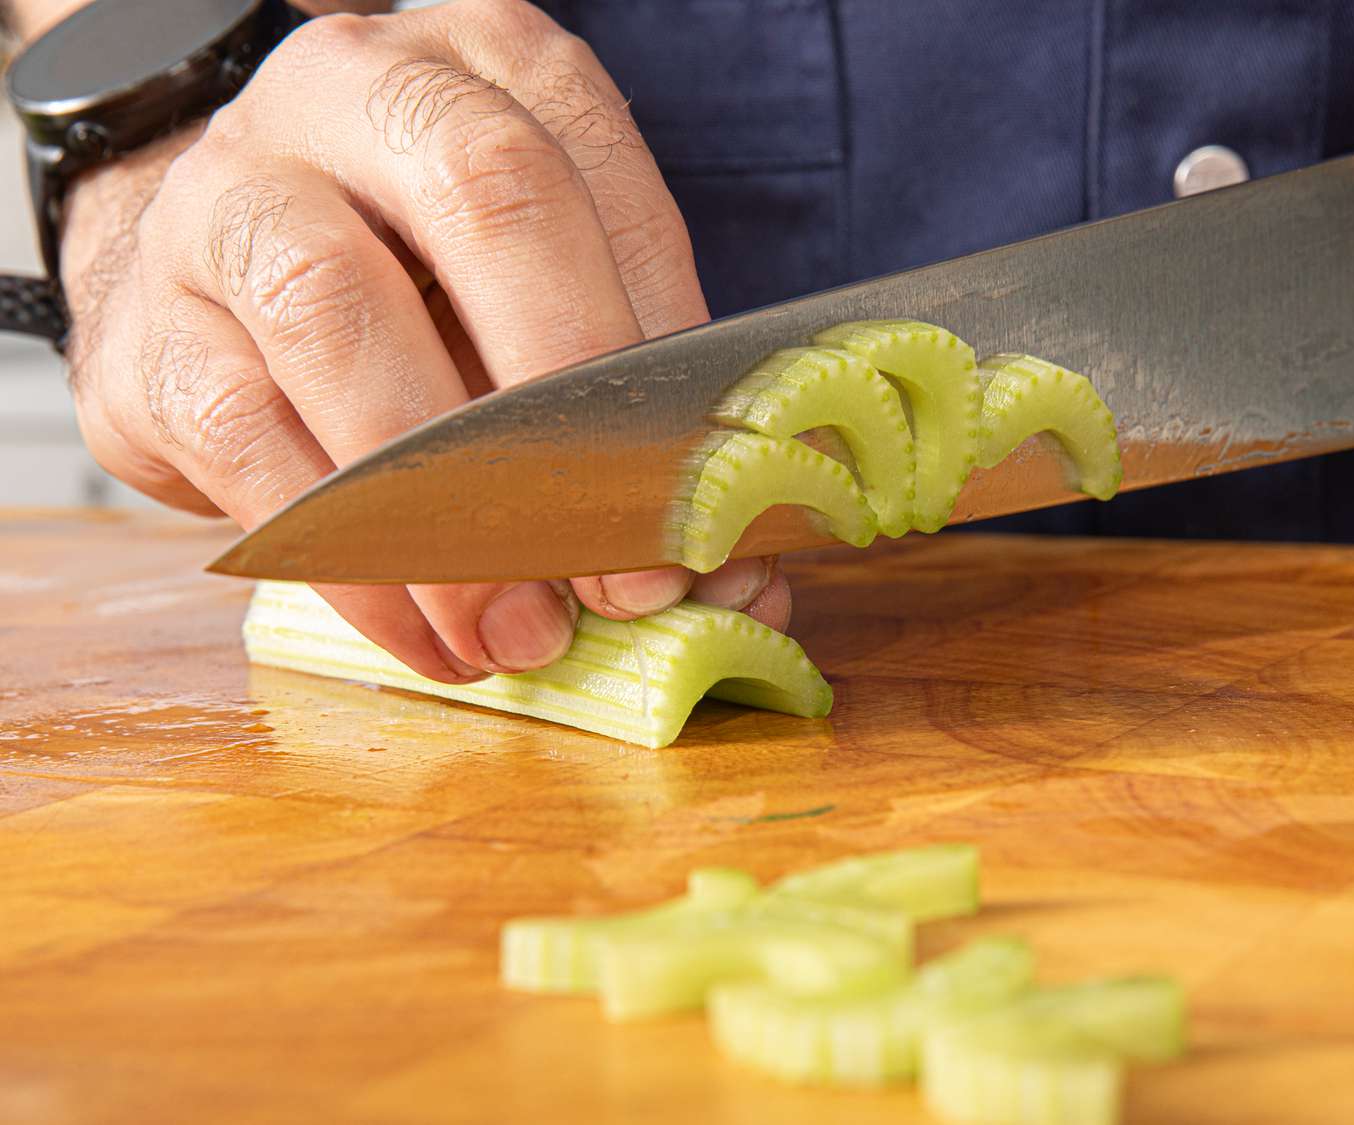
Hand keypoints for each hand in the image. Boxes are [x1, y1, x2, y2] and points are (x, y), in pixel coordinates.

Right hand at [60, 1, 790, 684]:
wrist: (216, 271)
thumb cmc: (419, 289)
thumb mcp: (537, 305)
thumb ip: (633, 407)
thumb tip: (735, 575)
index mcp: (491, 69)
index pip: (604, 189)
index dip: (662, 358)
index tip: (695, 512)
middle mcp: (353, 91)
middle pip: (483, 198)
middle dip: (566, 406)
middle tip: (616, 573)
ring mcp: (227, 193)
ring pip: (333, 310)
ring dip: (441, 500)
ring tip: (514, 628)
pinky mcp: (144, 321)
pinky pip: (241, 434)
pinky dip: (345, 554)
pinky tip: (420, 629)